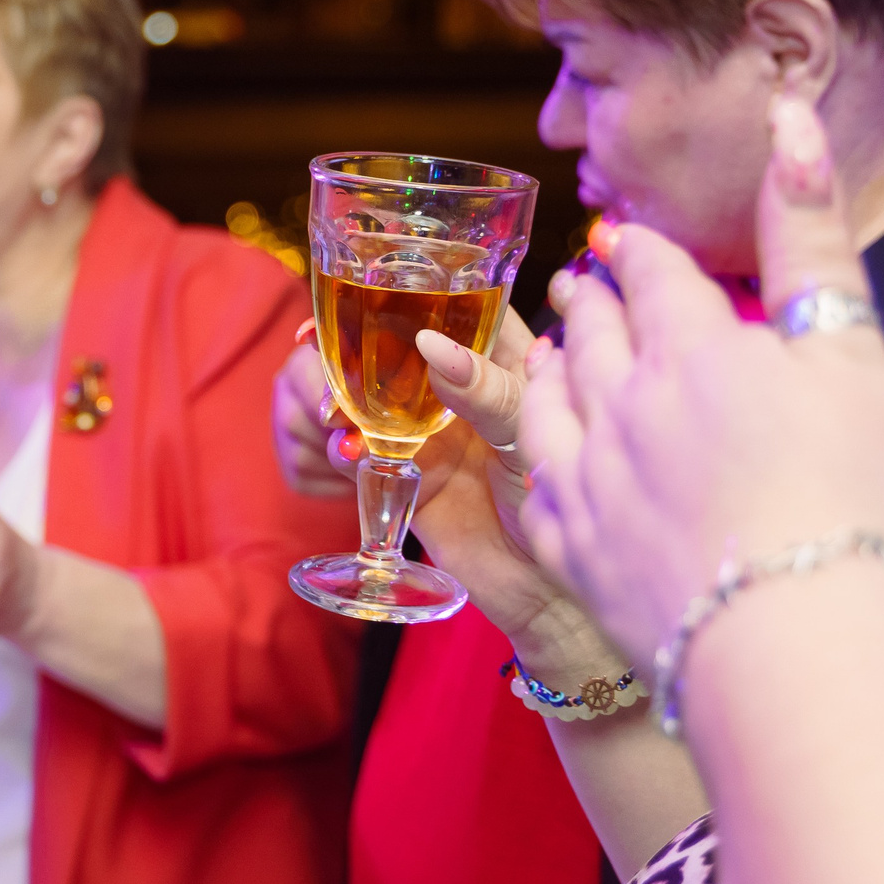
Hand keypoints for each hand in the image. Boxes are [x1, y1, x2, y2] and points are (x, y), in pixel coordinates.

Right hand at [278, 312, 610, 669]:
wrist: (547, 589)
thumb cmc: (563, 497)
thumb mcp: (534, 429)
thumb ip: (486, 388)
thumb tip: (430, 346)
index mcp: (496, 352)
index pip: (438, 302)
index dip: (391, 294)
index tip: (348, 300)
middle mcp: (452, 380)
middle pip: (378, 341)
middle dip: (338, 352)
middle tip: (320, 370)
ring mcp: (421, 424)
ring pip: (353, 389)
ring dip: (327, 397)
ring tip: (331, 422)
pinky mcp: (399, 469)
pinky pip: (351, 446)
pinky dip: (334, 445)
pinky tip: (341, 455)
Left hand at [520, 96, 883, 667]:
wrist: (794, 640)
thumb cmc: (851, 496)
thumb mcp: (851, 352)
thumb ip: (811, 238)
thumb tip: (788, 118)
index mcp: (692, 348)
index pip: (654, 274)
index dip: (644, 250)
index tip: (630, 237)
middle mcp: (622, 402)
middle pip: (593, 330)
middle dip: (592, 298)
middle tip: (584, 282)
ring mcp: (587, 476)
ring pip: (551, 398)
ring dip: (553, 365)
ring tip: (553, 348)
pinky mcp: (572, 549)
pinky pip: (537, 483)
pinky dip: (535, 453)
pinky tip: (542, 455)